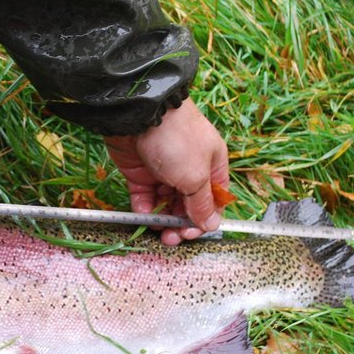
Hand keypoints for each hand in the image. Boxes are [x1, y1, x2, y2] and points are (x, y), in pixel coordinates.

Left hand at [104, 99, 228, 245]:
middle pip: (188, 206)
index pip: (213, 201)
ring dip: (163, 220)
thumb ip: (202, 203)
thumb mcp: (196, 175)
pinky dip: (144, 209)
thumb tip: (210, 224)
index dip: (204, 220)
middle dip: (182, 224)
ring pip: (165, 204)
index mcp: (211, 167)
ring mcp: (163, 172)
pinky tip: (144, 215)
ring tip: (159, 232)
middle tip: (173, 238)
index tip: (194, 233)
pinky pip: (145, 198)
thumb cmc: (178, 140)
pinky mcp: (140, 174)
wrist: (140, 115)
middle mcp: (189, 171)